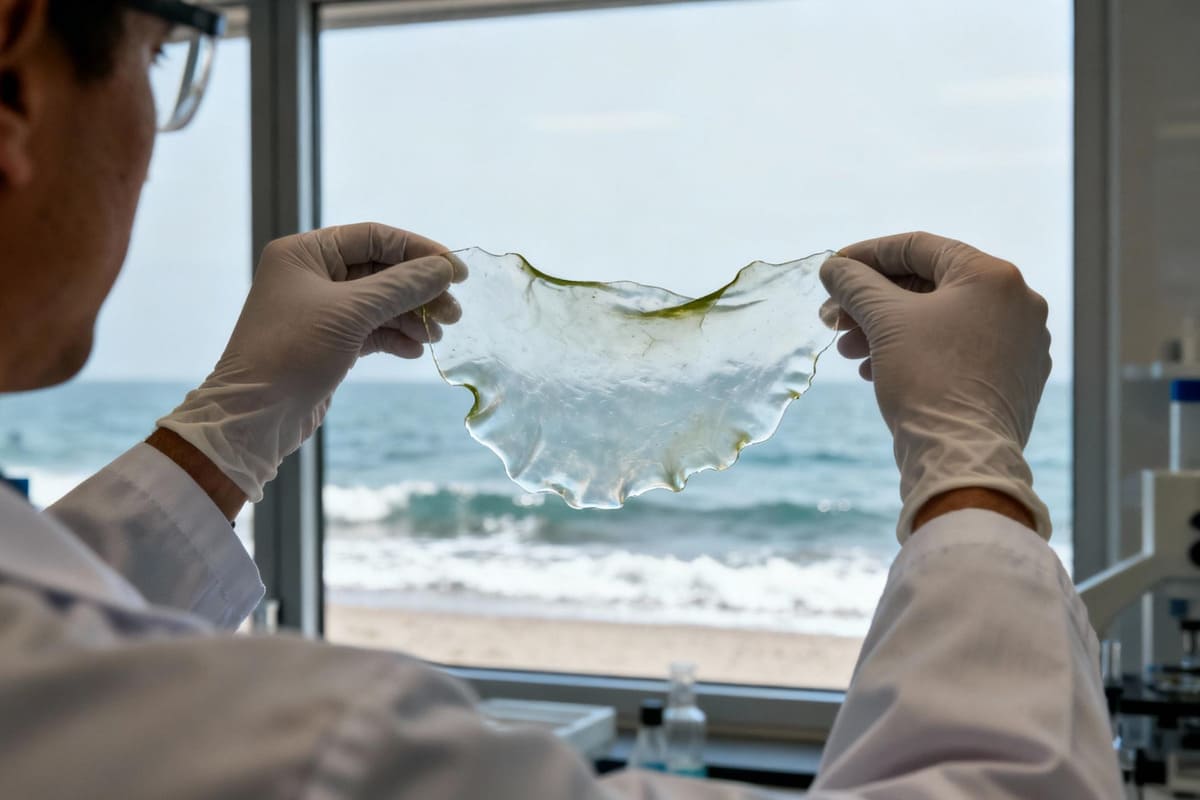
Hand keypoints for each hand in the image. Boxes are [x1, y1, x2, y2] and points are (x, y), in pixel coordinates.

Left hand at [157, 223, 465, 501]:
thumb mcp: (351, 313)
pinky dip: (395, 337)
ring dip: (411, 316)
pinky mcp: (328, 342)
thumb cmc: (292, 353)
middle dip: (419, 290)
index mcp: (305, 253)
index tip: (456, 272)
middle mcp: (311, 275)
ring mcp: (320, 310)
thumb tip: (444, 270)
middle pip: (381, 271)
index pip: (374, 237)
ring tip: (438, 335)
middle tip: (453, 312)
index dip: (419, 252)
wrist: (255, 418)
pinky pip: (372, 329)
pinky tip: (415, 351)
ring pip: (380, 302)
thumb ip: (401, 287)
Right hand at [819, 232, 1051, 541]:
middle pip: (929, 286)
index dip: (866, 256)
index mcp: (994, 276)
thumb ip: (855, 283)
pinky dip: (916, 351)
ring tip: (850, 352)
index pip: (918, 247)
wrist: (961, 459)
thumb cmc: (926, 380)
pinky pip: (958, 349)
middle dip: (873, 302)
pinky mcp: (1015, 377)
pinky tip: (879, 369)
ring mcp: (1021, 342)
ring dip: (888, 330)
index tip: (832, 270)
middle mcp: (1018, 302)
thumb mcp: (884, 320)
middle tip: (834, 320)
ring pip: (940, 320)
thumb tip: (834, 267)